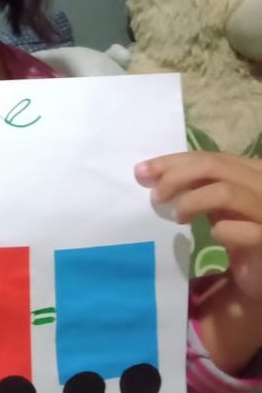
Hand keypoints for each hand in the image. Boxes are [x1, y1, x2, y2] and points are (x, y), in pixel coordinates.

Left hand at [135, 151, 261, 299]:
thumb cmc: (244, 233)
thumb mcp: (219, 204)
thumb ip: (197, 187)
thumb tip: (151, 176)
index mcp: (249, 171)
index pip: (207, 157)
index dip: (172, 162)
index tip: (142, 172)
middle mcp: (261, 184)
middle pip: (213, 166)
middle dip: (176, 176)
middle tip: (156, 195)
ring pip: (225, 192)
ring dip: (193, 201)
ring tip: (179, 216)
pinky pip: (247, 231)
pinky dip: (224, 230)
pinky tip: (214, 235)